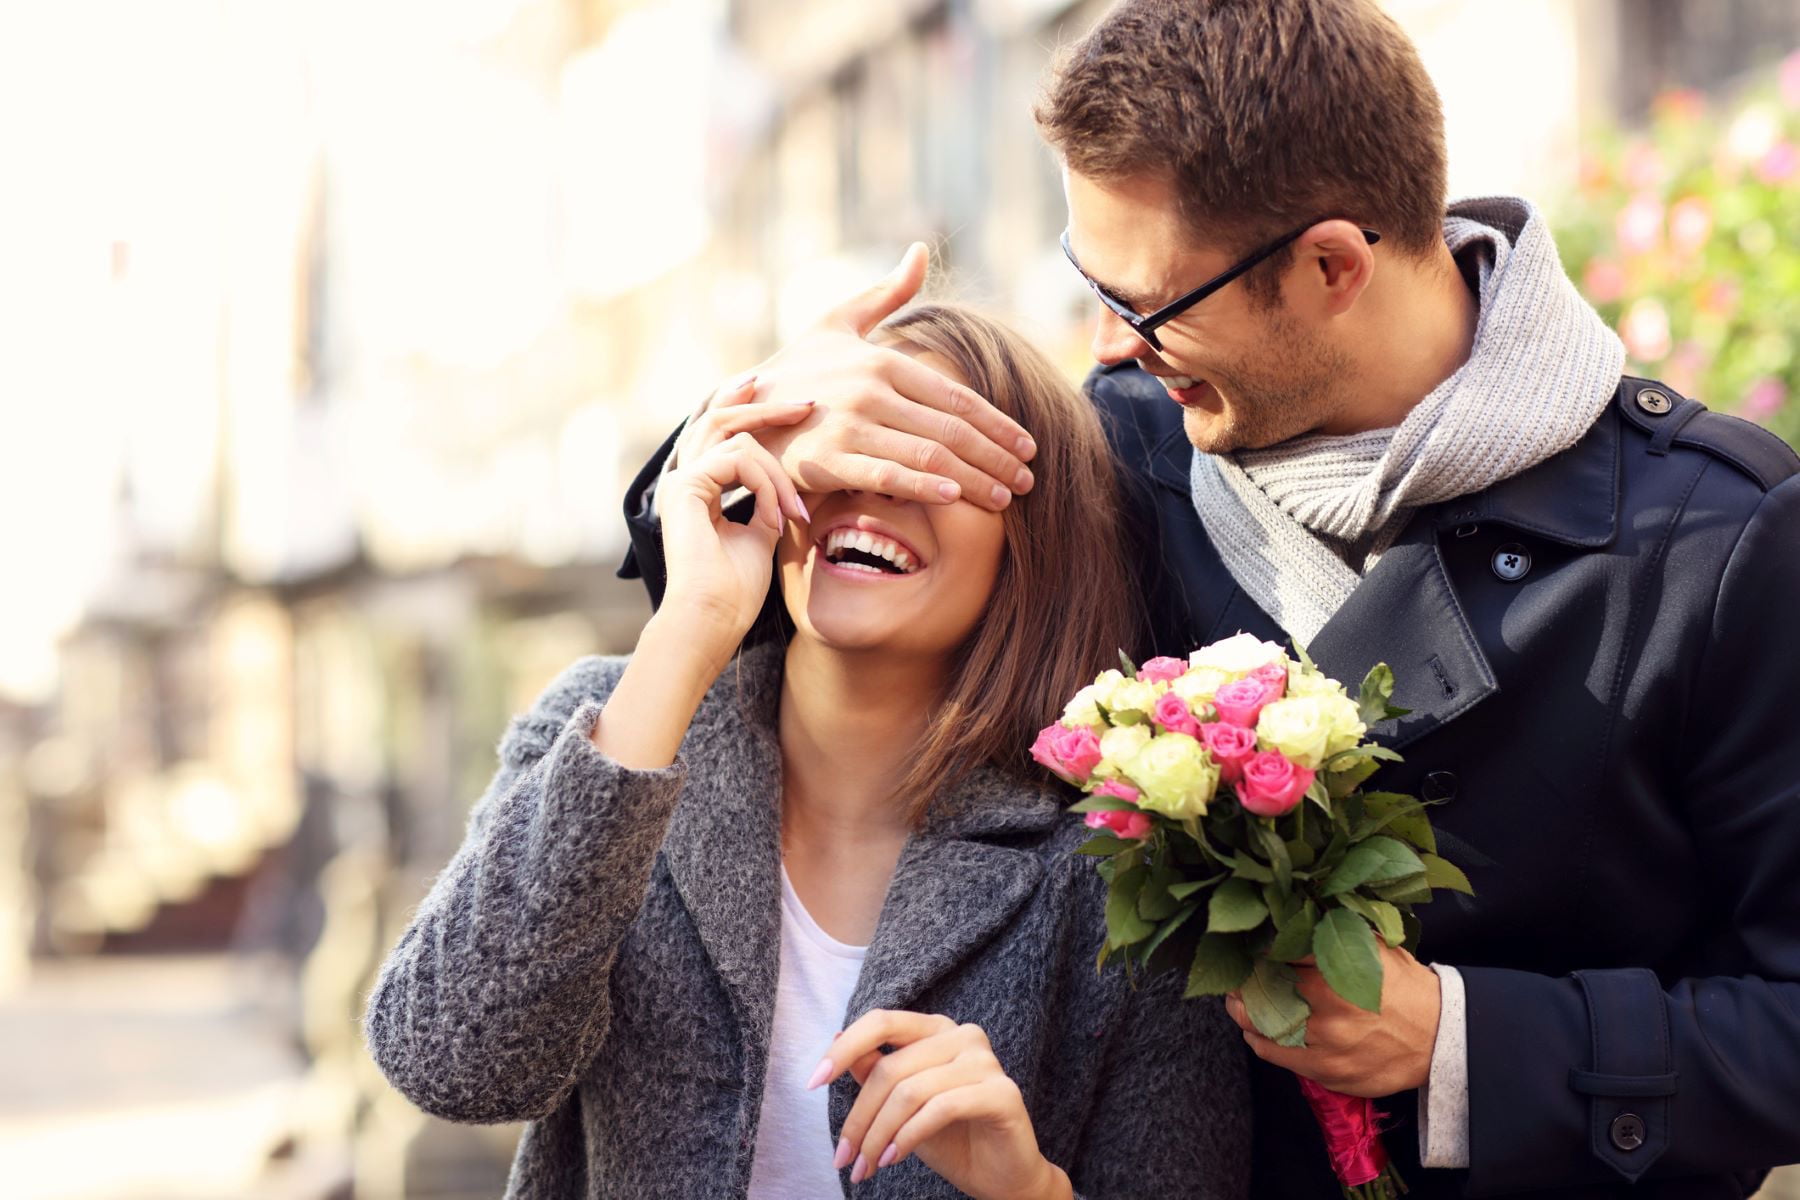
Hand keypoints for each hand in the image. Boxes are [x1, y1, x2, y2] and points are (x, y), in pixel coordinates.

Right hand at [658, 426, 805, 656]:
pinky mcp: (685, 487)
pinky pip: (737, 460)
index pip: (722, 435)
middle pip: (720, 419)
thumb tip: (787, 479)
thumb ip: (767, 498)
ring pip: (735, 437)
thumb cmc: (737, 588)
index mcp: (698, 489)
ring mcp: (681, 480)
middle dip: (764, 408)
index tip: (796, 409)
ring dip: (777, 470)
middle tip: (806, 404)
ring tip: (795, 510)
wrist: (715, 618)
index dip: (754, 415)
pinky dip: (766, 484)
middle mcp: (684, 479)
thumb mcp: (762, 531)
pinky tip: (776, 517)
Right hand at [678, 244, 1037, 511]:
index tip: (1028, 446)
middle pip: (951, 429)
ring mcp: (848, 424)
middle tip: (1029, 481)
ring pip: (929, 455)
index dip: (997, 424)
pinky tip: (955, 500)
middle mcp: (869, 389)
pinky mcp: (827, 459)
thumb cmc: (794, 371)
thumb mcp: (836, 323)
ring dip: (975, 479)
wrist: (736, 410)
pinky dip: (926, 487)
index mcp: (880, 360)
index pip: (955, 396)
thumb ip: (884, 293)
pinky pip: (888, 476)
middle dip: (996, 457)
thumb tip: (920, 250)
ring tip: (1006, 500)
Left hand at [810, 1010, 1069, 1199]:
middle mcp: (964, 1035)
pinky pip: (939, 1108)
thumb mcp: (901, 1106)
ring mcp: (985, 1061)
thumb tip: (836, 1040)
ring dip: (878, 1135)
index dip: (844, 1049)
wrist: (1002, 1180)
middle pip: (890, 1067)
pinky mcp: (1002, 1093)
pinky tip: (892, 1159)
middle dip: (859, 1118)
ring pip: (910, 1091)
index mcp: (937, 1029)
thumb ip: (875, 1072)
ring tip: (865, 1166)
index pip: (882, 1021)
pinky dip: (907, 1137)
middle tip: (843, 1158)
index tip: (813, 1082)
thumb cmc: (952, 1139)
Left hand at [1225, 947, 1441, 1096]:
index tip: (1250, 949)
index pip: (1278, 955)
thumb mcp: (1375, 947)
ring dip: (1245, 1013)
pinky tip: (1255, 1032)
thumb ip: (1335, 935)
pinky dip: (1259, 1041)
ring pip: (1264, 1026)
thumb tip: (1294, 916)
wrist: (1441, 1037)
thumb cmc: (1405, 988)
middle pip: (1264, 990)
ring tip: (1238, 1003)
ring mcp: (1326, 1044)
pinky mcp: (1328, 1072)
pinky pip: (1277, 1056)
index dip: (1259, 951)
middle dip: (1245, 982)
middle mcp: (1328, 1009)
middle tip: (1236, 977)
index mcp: (1337, 971)